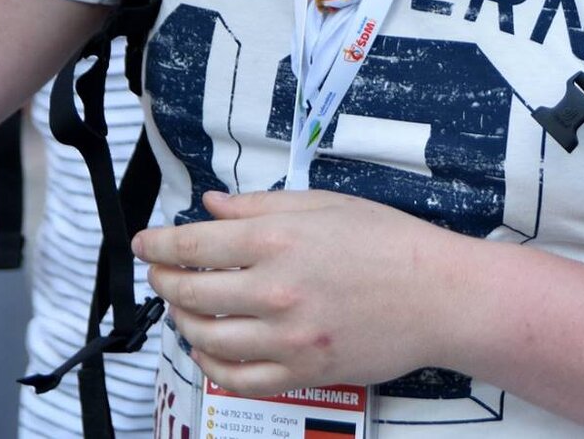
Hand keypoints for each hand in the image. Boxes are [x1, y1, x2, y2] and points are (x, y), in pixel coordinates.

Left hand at [136, 188, 461, 394]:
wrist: (438, 294)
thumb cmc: (389, 243)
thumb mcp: (324, 204)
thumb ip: (259, 206)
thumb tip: (212, 206)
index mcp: (277, 241)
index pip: (193, 245)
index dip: (157, 245)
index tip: (144, 244)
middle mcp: (275, 290)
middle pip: (190, 293)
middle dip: (164, 282)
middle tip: (161, 274)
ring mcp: (287, 337)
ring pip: (206, 338)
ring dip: (183, 323)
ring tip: (184, 310)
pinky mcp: (303, 371)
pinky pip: (239, 379)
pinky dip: (213, 367)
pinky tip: (209, 351)